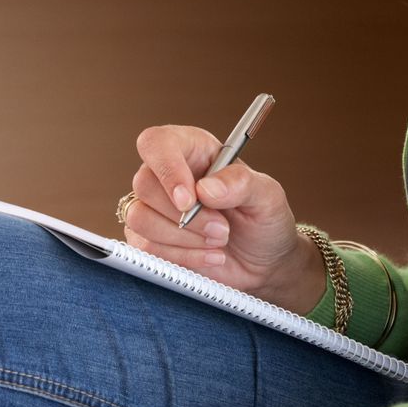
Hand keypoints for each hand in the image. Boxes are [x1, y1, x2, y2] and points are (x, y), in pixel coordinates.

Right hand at [122, 124, 325, 311]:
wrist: (264, 263)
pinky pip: (146, 248)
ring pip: (139, 219)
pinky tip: (208, 256)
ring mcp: (154, 208)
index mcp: (193, 150)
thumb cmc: (263, 221)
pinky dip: (181, 257)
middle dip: (185, 217)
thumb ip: (241, 183)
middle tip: (222, 229)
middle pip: (144, 184)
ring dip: (183, 239)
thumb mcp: (268, 196)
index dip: (167, 169)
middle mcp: (168, 175)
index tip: (189, 200)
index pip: (157, 143)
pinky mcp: (149, 239)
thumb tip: (206, 188)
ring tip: (218, 241)